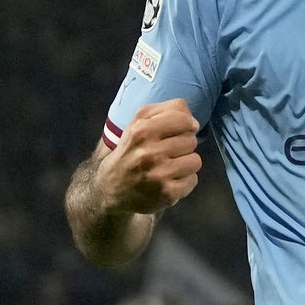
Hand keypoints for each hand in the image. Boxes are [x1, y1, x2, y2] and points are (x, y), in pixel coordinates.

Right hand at [95, 98, 202, 214]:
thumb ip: (166, 111)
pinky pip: (193, 180)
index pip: (183, 119)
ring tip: (169, 166)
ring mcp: (159, 175)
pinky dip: (184, 181)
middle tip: (166, 152)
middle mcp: (150, 153)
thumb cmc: (129, 151)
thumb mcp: (138, 122)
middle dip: (182, 145)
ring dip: (185, 163)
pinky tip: (169, 181)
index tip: (178, 131)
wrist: (109, 188)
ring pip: (195, 160)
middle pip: (191, 140)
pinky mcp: (167, 194)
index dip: (185, 124)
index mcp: (142, 131)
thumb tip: (194, 123)